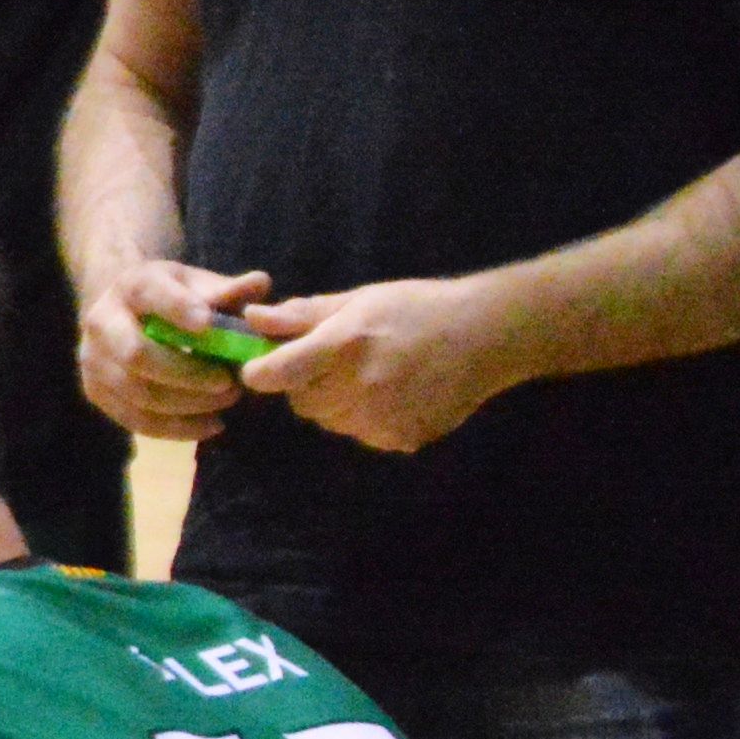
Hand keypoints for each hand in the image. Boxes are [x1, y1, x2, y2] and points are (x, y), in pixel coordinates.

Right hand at [74, 252, 272, 440]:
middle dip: (187, 375)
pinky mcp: (96, 392)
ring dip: (188, 405)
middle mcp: (101, 321)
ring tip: (226, 402)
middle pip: (135, 354)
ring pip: (137, 393)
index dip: (176, 309)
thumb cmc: (175, 299)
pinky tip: (211, 424)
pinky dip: (177, 428)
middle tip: (229, 384)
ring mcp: (93, 360)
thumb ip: (229, 289)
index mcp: (130, 286)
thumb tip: (260, 283)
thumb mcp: (199, 286)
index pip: (148, 293)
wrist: (127, 314)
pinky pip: (135, 420)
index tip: (208, 325)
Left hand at [234, 277, 516, 454]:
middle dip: (307, 384)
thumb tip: (252, 318)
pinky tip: (394, 393)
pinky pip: (362, 434)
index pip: (277, 374)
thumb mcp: (359, 300)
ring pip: (330, 421)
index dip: (261, 372)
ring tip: (371, 375)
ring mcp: (382, 419)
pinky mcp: (401, 439)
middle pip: (301, 402)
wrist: (487, 336)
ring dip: (336, 403)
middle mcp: (359, 387)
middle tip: (336, 362)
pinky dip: (366, 418)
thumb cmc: (417, 308)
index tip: (261, 367)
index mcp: (344, 346)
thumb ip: (302, 315)